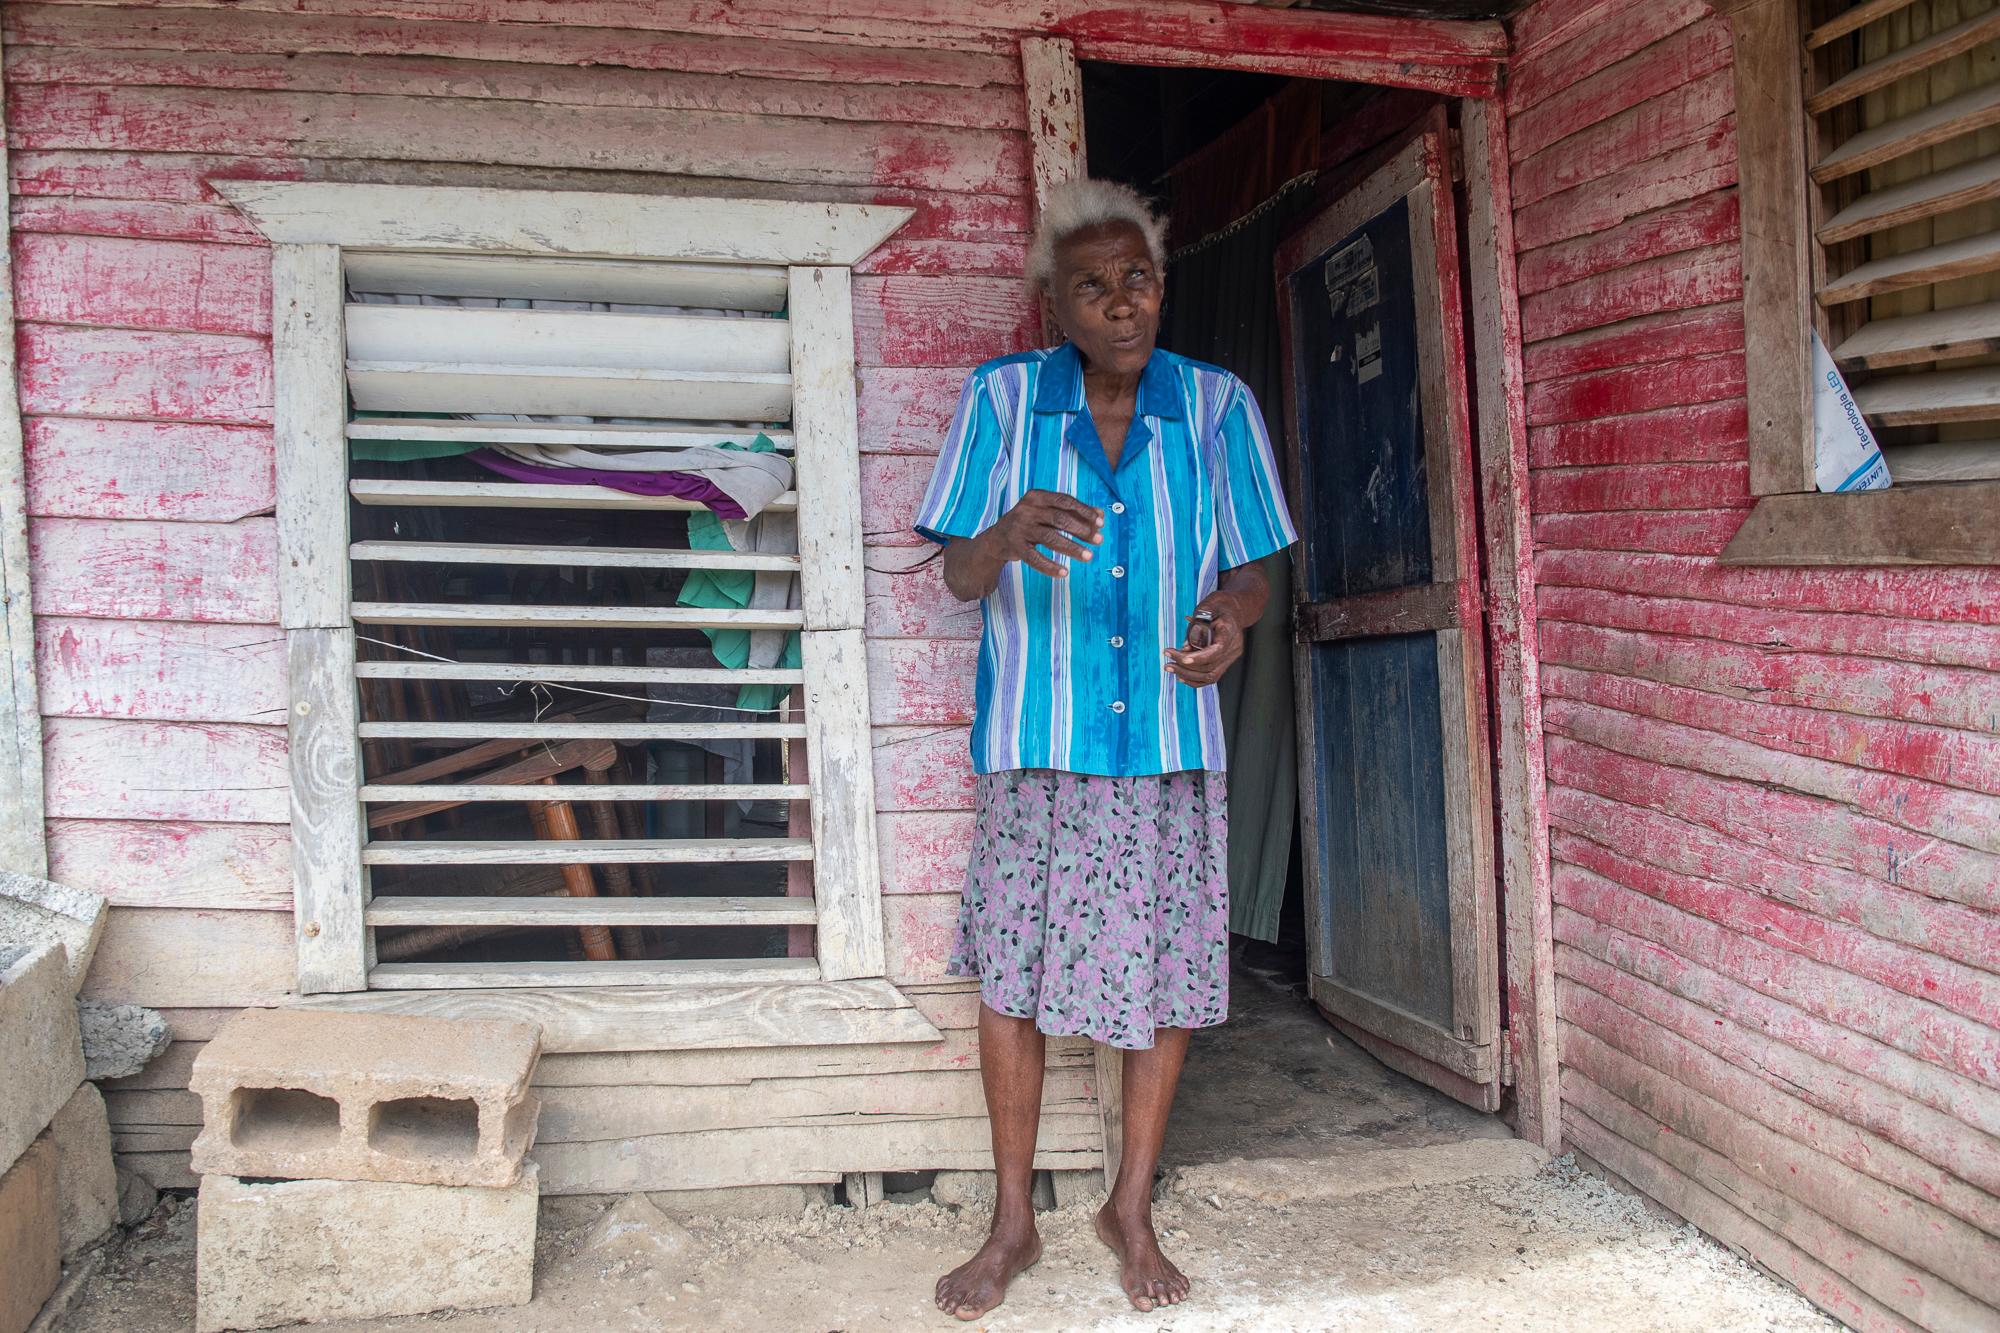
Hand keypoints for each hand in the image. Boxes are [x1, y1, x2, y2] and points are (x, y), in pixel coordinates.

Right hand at [985, 489, 1102, 578]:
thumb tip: (1101, 515)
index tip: (1100, 522)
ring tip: (1088, 556)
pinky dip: (1050, 566)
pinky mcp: (1014, 546)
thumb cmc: (1029, 523)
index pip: (1065, 501)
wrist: (997, 538)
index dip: (1084, 511)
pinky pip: (1034, 558)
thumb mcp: (1047, 513)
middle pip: (1059, 518)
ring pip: (1049, 538)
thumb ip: (1072, 512)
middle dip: (1082, 530)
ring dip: (1071, 548)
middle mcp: (1027, 510)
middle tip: (1099, 540)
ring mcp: (1019, 528)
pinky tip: (1064, 572)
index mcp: (1037, 496)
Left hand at [1164, 607, 1243, 686]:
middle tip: (1167, 660)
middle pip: (1210, 666)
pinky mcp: (1225, 663)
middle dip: (1185, 666)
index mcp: (1229, 632)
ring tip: (1170, 667)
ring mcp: (1230, 657)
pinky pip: (1211, 677)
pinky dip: (1195, 679)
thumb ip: (1195, 628)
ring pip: (1210, 676)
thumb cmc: (1217, 606)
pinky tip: (1180, 676)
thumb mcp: (1205, 609)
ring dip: (1188, 674)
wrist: (1232, 609)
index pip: (1216, 651)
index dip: (1198, 658)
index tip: (1179, 657)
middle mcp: (1233, 648)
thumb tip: (1185, 649)